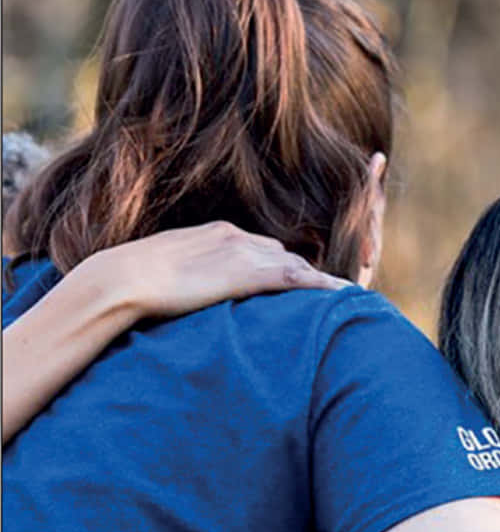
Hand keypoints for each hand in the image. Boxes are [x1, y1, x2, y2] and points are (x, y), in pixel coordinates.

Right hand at [80, 222, 347, 320]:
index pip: (263, 248)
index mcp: (219, 232)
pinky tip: (343, 295)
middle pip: (285, 254)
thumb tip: (195, 289)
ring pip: (295, 265)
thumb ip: (193, 272)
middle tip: (329, 292)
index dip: (282, 265)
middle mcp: (238, 237)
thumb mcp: (170, 268)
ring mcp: (245, 252)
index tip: (296, 280)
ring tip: (343, 298)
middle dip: (306, 273)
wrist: (124, 278)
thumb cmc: (133, 280)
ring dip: (317, 282)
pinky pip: (297, 278)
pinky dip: (322, 286)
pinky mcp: (248, 273)